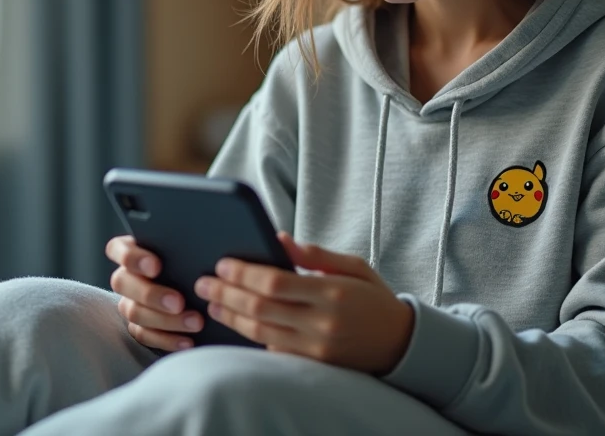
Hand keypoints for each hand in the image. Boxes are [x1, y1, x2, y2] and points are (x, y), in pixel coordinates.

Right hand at [105, 235, 203, 351]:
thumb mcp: (188, 249)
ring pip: (134, 313)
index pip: (117, 249)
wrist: (201, 286)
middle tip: (179, 302)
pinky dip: (167, 339)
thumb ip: (184, 246)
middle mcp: (126, 277)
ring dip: (165, 320)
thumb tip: (200, 248)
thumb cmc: (192, 259)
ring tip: (195, 322)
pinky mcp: (138, 326)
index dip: (132, 258)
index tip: (156, 266)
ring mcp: (129, 302)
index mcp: (132, 250)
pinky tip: (188, 340)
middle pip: (122, 284)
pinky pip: (144, 336)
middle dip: (151, 295)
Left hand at [193, 232, 414, 374]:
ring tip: (213, 301)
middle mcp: (322, 324)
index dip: (244, 273)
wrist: (400, 343)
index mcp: (333, 292)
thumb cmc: (374, 298)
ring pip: (260, 332)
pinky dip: (250, 335)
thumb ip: (314, 254)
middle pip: (260, 308)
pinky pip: (272, 349)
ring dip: (231, 316)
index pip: (275, 283)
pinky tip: (235, 322)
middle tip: (203, 282)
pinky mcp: (312, 365)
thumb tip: (278, 239)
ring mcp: (315, 348)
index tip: (223, 263)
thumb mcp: (353, 266)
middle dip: (227, 293)